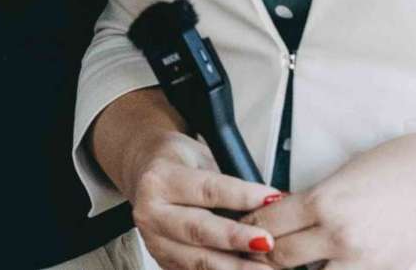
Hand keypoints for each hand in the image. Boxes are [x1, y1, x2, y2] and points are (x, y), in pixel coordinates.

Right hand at [125, 128, 281, 269]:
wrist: (144, 174)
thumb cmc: (178, 164)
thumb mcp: (201, 157)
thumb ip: (228, 181)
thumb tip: (270, 202)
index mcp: (160, 180)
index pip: (207, 190)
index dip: (241, 196)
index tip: (271, 199)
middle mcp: (152, 213)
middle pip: (199, 230)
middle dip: (236, 238)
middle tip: (267, 241)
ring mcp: (155, 242)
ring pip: (198, 260)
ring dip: (234, 266)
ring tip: (265, 266)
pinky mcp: (163, 262)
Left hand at [244, 130, 415, 268]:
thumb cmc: (395, 166)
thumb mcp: (341, 175)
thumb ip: (310, 199)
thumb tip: (281, 214)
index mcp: (323, 202)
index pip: (267, 225)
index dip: (249, 228)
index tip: (242, 228)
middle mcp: (338, 236)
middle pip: (281, 257)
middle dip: (263, 254)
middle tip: (254, 250)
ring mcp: (361, 260)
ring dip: (293, 269)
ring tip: (285, 261)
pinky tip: (319, 266)